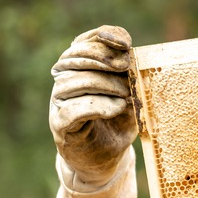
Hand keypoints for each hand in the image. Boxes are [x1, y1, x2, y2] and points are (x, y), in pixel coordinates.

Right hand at [49, 25, 137, 182]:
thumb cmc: (117, 124)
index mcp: (79, 68)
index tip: (126, 44)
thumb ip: (131, 78)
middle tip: (126, 67)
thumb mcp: (130, 97)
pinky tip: (116, 107)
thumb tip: (138, 60)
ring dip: (103, 83)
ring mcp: (59, 102)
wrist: (105, 160)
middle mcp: (64, 80)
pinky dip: (96, 106)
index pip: (84, 42)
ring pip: (73, 82)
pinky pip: (72, 109)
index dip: (103, 37)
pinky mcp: (60, 125)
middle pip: (75, 57)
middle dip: (103, 58)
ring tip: (126, 94)